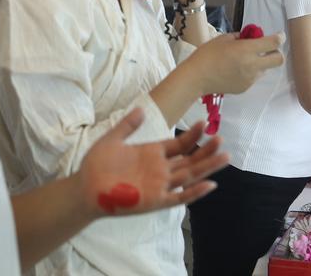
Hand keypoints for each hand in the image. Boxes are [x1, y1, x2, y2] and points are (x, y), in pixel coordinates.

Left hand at [76, 108, 228, 218]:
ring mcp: (159, 185)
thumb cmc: (97, 165)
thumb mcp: (112, 139)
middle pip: (189, 160)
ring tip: (224, 156)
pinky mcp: (155, 201)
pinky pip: (179, 197)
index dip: (192, 135)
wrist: (85, 187)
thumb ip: (127, 125)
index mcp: (152, 153)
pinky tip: (209, 184)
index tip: (204, 123)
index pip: (179, 144)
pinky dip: (194, 192)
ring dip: (206, 167)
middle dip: (206, 150)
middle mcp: (160, 169)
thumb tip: (141, 109)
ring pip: (189, 176)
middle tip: (221, 139)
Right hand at [185, 31, 284, 95]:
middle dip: (277, 52)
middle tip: (267, 49)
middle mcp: (253, 65)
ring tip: (244, 61)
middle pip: (279, 60)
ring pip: (266, 69)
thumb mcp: (223, 39)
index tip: (279, 36)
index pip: (273, 43)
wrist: (197, 78)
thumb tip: (249, 38)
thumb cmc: (207, 55)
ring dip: (261, 63)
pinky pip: (254, 77)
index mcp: (247, 50)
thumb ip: (240, 37)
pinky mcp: (246, 87)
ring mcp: (250, 78)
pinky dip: (250, 72)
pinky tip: (235, 70)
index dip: (280, 37)